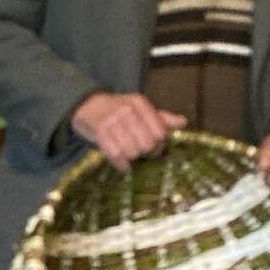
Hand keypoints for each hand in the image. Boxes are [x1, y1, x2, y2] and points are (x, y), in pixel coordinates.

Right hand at [71, 92, 186, 173]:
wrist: (87, 105)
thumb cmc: (118, 110)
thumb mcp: (139, 109)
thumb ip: (161, 118)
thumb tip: (183, 123)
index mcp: (140, 103)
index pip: (160, 132)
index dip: (159, 145)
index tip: (153, 148)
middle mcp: (128, 110)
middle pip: (147, 144)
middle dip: (145, 152)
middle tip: (139, 152)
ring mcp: (113, 120)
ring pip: (132, 151)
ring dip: (131, 158)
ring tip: (128, 154)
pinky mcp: (100, 132)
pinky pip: (116, 155)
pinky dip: (121, 165)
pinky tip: (123, 166)